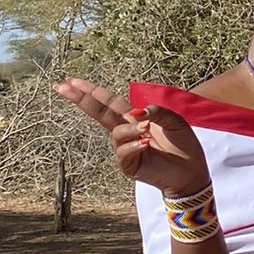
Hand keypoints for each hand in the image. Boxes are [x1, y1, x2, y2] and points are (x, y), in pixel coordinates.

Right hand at [53, 77, 210, 195]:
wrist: (191, 173)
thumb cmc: (184, 146)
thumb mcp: (176, 122)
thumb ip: (159, 112)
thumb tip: (138, 111)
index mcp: (135, 118)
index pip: (109, 102)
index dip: (93, 91)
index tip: (72, 80)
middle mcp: (126, 131)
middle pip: (99, 112)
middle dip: (81, 99)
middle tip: (61, 87)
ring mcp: (125, 148)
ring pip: (116, 133)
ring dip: (129, 130)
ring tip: (147, 131)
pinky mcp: (129, 165)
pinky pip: (123, 152)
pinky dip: (133, 146)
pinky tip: (145, 145)